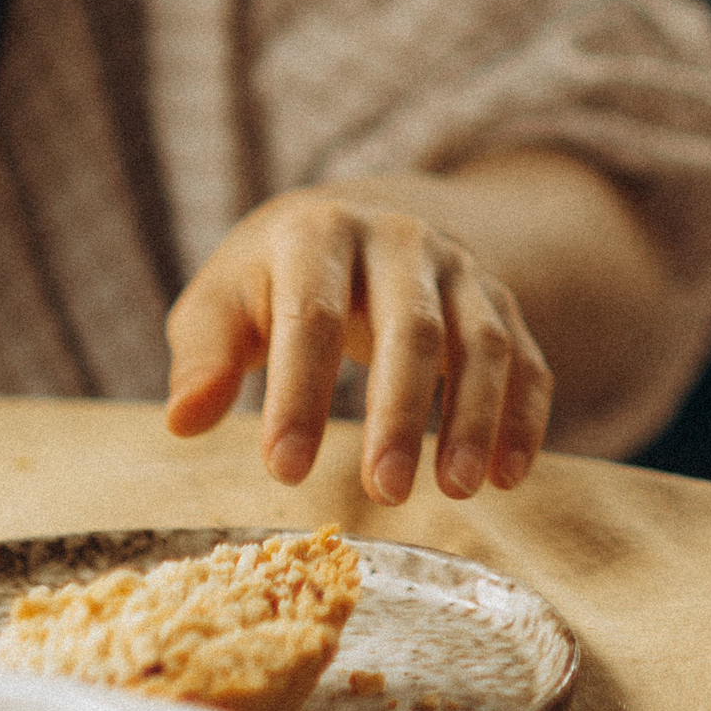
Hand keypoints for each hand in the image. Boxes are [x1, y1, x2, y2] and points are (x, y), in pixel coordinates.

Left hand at [163, 181, 555, 504]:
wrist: (358, 216)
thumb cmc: (273, 279)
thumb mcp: (223, 299)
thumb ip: (203, 355)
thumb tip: (185, 421)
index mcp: (318, 233)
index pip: (313, 316)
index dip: (299, 395)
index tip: (284, 471)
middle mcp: (399, 240)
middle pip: (413, 326)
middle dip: (399, 413)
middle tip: (385, 493)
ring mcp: (458, 268)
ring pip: (482, 341)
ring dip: (476, 418)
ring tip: (456, 492)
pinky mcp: (498, 300)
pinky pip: (525, 357)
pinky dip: (525, 416)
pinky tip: (510, 476)